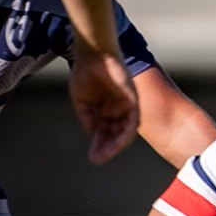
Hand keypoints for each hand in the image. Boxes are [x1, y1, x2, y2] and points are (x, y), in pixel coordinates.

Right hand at [69, 46, 138, 163]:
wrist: (94, 56)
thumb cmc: (86, 73)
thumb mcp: (82, 100)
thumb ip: (88, 117)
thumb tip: (93, 134)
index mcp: (106, 110)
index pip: (104, 132)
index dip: (98, 145)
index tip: (93, 157)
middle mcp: (118, 110)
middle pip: (114, 134)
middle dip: (105, 148)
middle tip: (97, 160)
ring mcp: (126, 106)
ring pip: (124, 131)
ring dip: (114, 144)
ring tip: (104, 155)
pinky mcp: (133, 101)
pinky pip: (132, 121)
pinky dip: (125, 132)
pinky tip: (117, 142)